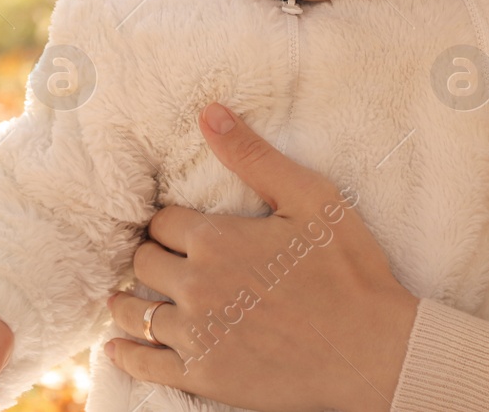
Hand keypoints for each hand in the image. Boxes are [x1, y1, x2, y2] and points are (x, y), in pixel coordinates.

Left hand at [104, 103, 418, 411]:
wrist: (372, 351)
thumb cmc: (348, 270)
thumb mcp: (310, 199)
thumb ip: (254, 156)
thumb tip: (209, 112)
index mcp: (217, 241)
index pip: (162, 222)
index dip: (168, 222)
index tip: (176, 227)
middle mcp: (196, 287)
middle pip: (144, 262)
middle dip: (149, 255)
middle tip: (158, 258)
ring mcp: (197, 335)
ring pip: (136, 313)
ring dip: (127, 301)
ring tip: (126, 297)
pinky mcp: (204, 376)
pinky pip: (146, 364)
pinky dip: (125, 353)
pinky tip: (116, 347)